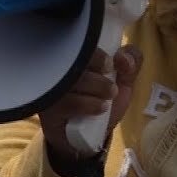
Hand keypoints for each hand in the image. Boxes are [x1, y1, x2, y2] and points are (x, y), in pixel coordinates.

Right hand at [39, 45, 142, 175]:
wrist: (81, 138)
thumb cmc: (100, 102)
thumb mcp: (122, 82)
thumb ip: (131, 65)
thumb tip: (123, 57)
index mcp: (79, 53)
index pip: (81, 39)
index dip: (99, 51)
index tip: (113, 63)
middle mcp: (60, 64)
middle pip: (75, 54)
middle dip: (98, 64)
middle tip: (112, 84)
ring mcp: (51, 84)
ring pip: (72, 77)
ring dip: (97, 87)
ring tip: (108, 97)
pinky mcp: (46, 104)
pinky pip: (66, 100)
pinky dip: (87, 104)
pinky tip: (100, 108)